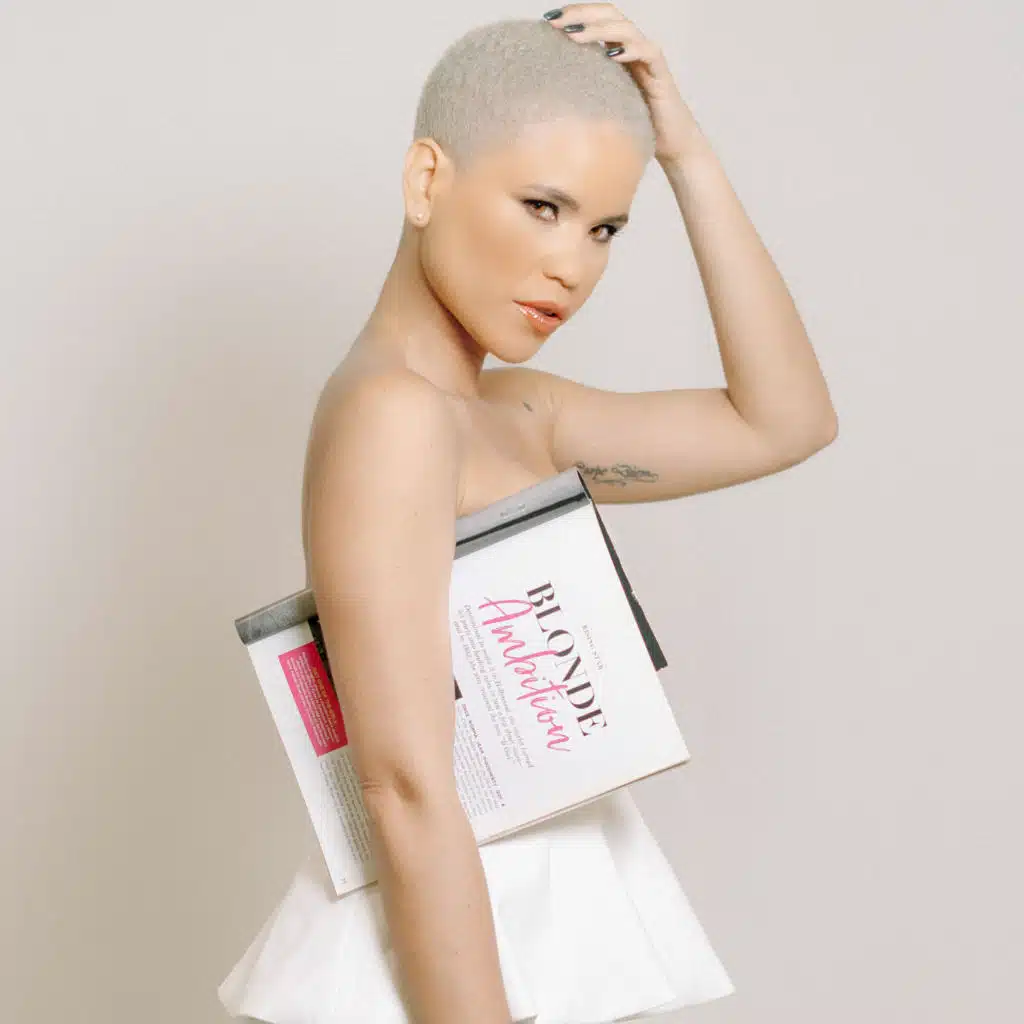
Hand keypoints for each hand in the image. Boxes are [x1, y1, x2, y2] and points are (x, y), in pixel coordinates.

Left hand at [542, 4, 704, 164]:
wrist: (670, 143)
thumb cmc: (634, 125)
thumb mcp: (600, 104)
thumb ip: (582, 91)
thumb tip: (547, 94)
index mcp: (617, 51)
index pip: (597, 19)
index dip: (575, 13)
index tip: (547, 19)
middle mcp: (633, 48)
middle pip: (609, 15)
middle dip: (581, 13)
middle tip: (555, 21)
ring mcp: (647, 58)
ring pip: (625, 29)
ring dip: (598, 29)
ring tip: (574, 35)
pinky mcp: (660, 74)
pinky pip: (647, 52)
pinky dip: (630, 49)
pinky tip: (611, 54)